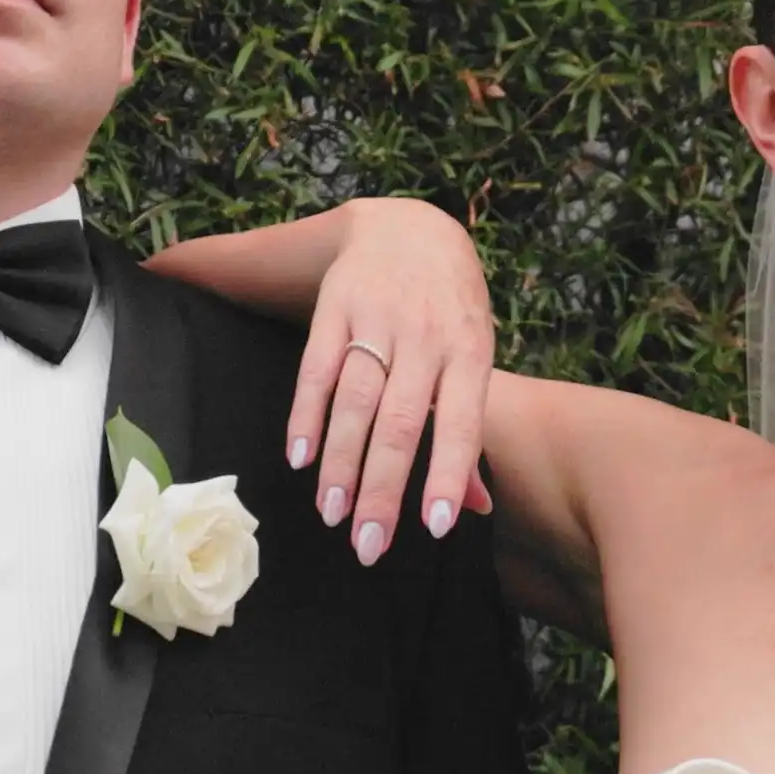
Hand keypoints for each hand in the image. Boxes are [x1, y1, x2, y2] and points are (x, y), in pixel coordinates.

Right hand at [286, 196, 495, 564]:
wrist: (410, 228)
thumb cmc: (450, 313)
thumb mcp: (473, 359)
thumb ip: (467, 433)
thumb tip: (474, 509)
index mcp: (468, 353)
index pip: (460, 423)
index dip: (446, 475)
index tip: (432, 528)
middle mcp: (425, 337)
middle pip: (400, 422)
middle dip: (382, 488)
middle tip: (367, 545)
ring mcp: (378, 320)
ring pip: (356, 401)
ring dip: (341, 462)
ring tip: (330, 514)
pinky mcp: (335, 307)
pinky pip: (317, 368)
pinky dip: (306, 415)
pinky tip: (300, 457)